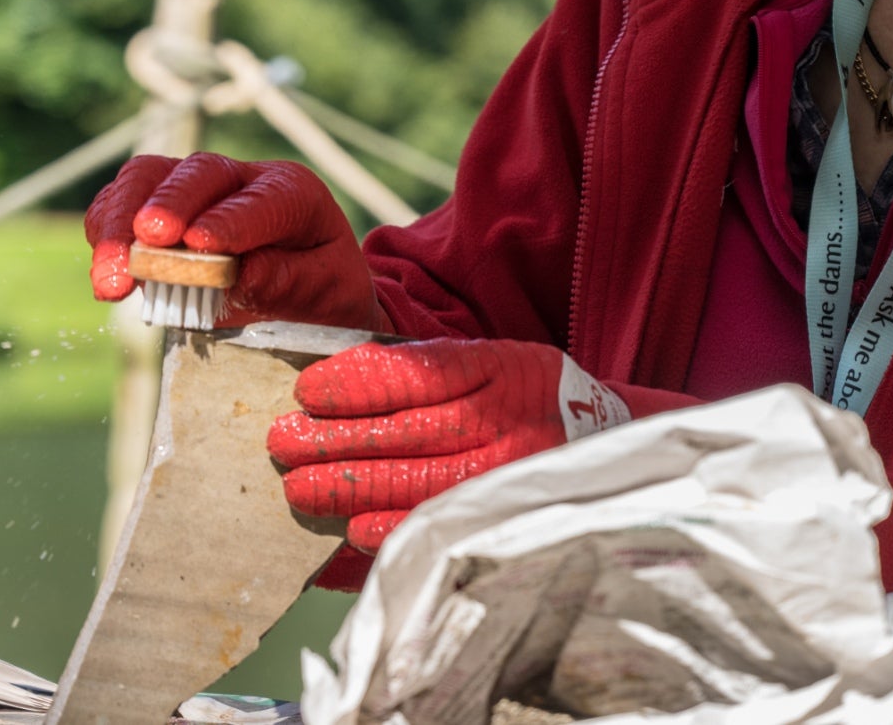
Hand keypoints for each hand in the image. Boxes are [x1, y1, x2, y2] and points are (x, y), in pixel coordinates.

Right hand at [83, 153, 383, 331]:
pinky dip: (105, 229)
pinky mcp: (157, 207)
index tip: (199, 243)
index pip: (263, 197)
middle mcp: (240, 178)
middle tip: (150, 240)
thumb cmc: (323, 290)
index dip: (229, 219)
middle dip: (169, 206)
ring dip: (122, 223)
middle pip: (198, 172)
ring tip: (112, 278)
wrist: (309, 293)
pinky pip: (120, 201)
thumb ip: (292, 280)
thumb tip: (245, 273)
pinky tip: (104, 270)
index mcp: (293, 192)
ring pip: (148, 178)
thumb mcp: (329, 291)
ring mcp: (194, 188)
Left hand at [266, 338, 652, 552]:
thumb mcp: (488, 360)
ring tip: (299, 489)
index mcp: (498, 367)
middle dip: (339, 439)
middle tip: (283, 443)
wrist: (608, 441)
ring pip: (423, 480)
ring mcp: (512, 472)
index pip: (419, 374)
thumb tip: (332, 382)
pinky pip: (445, 524)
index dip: (358, 382)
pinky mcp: (509, 514)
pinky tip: (355, 531)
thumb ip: (423, 369)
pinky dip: (397, 530)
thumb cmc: (524, 397)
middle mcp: (508, 419)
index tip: (308, 390)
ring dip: (355, 488)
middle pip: (412, 430)